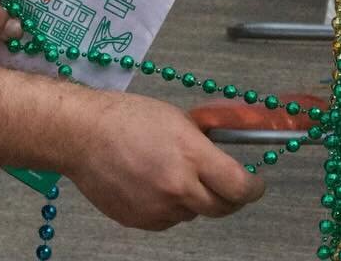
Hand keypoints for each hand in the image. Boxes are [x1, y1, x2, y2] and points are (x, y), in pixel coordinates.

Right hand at [68, 92, 264, 228]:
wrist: (83, 136)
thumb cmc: (128, 118)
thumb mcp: (178, 119)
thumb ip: (206, 140)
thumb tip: (229, 147)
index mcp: (191, 156)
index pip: (238, 186)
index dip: (253, 188)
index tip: (256, 185)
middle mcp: (177, 188)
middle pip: (222, 208)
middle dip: (231, 198)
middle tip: (229, 186)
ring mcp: (157, 209)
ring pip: (193, 213)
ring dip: (194, 199)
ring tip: (174, 173)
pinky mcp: (140, 221)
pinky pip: (168, 219)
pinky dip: (169, 206)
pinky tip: (154, 184)